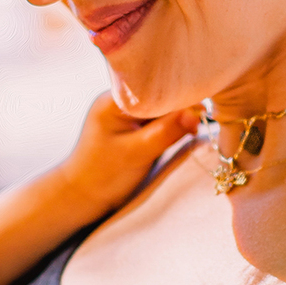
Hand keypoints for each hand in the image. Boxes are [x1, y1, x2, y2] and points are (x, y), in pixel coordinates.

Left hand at [58, 93, 199, 223]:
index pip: (154, 88)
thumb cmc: (103, 176)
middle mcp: (120, 101)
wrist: (82, 196)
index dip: (179, 95)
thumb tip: (197, 112)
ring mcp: (126, 114)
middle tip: (203, 119)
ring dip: (178, 116)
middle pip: (158, 95)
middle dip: (181, 105)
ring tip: (195, 127)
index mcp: (113, 100)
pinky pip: (158, 119)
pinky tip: (185, 131)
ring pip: (160, 107)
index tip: (202, 107)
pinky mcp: (133, 126)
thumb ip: (166, 132)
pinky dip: (171, 125)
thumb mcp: (137, 153)